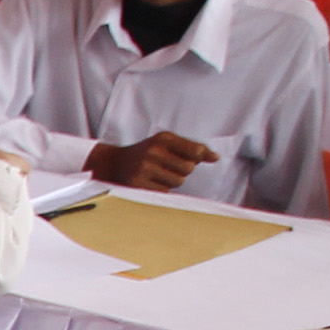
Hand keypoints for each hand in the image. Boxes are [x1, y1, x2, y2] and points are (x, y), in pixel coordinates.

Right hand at [89, 130, 214, 189]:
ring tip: (160, 174)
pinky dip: (161, 188)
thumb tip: (216, 157)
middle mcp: (154, 151)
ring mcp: (144, 168)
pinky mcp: (138, 184)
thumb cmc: (147, 153)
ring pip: (178, 181)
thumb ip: (191, 149)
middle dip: (184, 169)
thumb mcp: (166, 144)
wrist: (114, 163)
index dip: (204, 156)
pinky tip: (150, 182)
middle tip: (172, 166)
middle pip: (189, 168)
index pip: (195, 149)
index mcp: (163, 138)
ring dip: (173, 180)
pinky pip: (164, 191)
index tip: (211, 158)